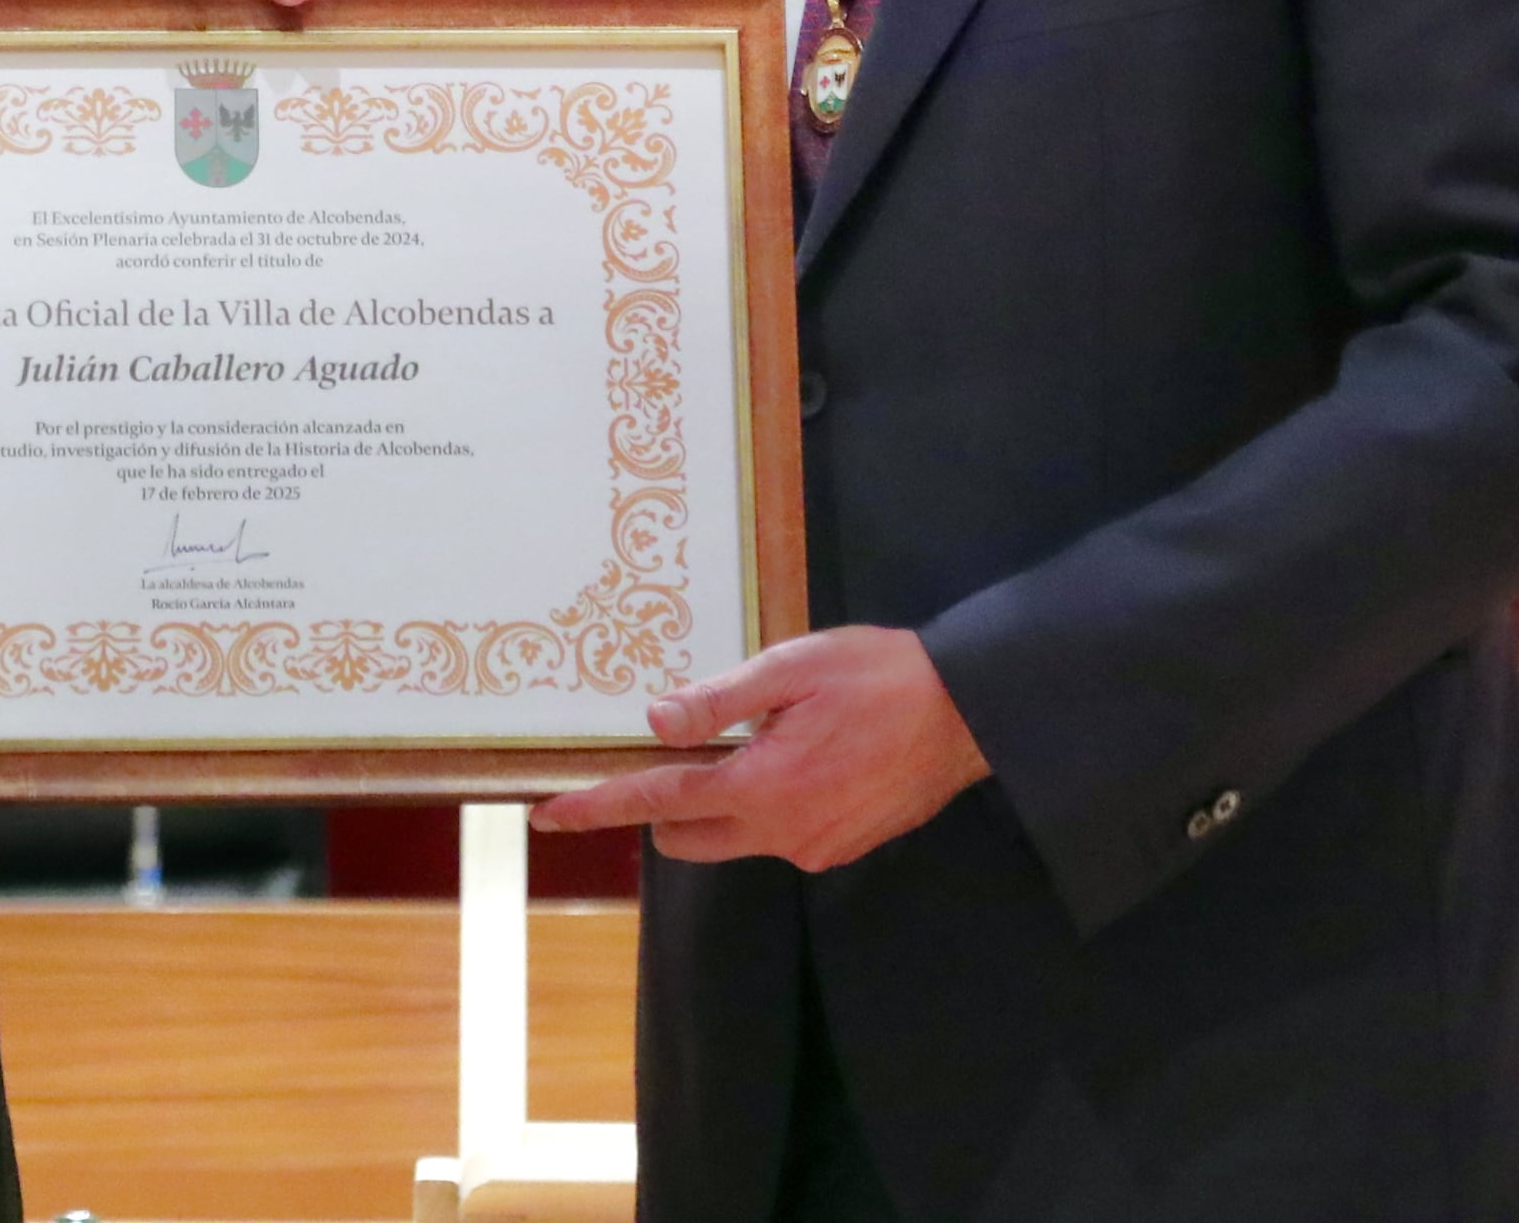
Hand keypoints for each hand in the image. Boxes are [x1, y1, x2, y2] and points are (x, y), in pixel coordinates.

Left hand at [531, 627, 987, 871]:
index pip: (659, 801)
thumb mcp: (794, 667)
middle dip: (666, 802)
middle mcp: (782, 833)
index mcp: (763, 786)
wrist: (970, 712)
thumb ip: (721, 699)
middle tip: (691, 745)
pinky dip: (768, 805)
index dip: (598, 806)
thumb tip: (656, 722)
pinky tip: (806, 759)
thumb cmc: (880, 675)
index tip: (548, 814)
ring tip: (767, 740)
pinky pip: (777, 835)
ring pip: (732, 838)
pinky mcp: (841, 850)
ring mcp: (814, 849)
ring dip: (723, 801)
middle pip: (685, 835)